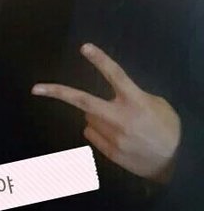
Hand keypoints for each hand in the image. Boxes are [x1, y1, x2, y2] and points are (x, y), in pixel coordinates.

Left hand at [32, 43, 180, 182]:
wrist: (174, 163)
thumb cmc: (167, 128)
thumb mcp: (156, 104)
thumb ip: (132, 97)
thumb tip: (110, 98)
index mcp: (135, 101)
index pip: (115, 75)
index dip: (100, 60)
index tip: (84, 47)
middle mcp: (120, 118)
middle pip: (82, 101)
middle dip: (57, 92)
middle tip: (36, 89)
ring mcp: (112, 136)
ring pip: (88, 118)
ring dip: (95, 115)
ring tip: (117, 122)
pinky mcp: (108, 152)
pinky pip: (91, 134)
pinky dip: (97, 130)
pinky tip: (116, 135)